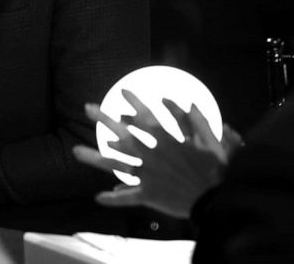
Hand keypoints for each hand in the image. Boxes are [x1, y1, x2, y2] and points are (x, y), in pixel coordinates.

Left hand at [72, 90, 242, 218]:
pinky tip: (99, 197)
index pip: (145, 117)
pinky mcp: (149, 196)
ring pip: (116, 166)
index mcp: (168, 141)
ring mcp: (148, 176)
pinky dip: (114, 198)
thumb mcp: (211, 141)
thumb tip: (186, 101)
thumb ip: (196, 121)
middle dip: (105, 120)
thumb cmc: (217, 169)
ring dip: (95, 158)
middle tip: (88, 108)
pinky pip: (128, 198)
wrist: (218, 201)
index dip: (134, 103)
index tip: (122, 92)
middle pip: (123, 136)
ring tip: (75, 151)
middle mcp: (153, 156)